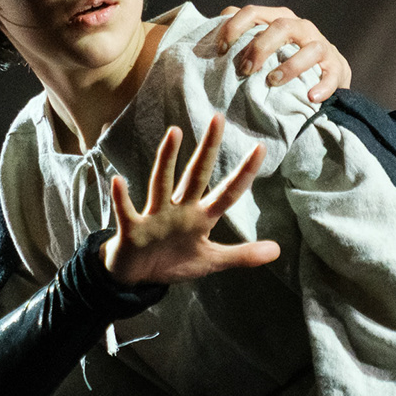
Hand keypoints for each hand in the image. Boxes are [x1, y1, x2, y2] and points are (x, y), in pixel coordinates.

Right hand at [103, 115, 280, 285]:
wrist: (136, 277)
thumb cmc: (172, 262)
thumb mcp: (210, 261)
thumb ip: (242, 255)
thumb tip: (277, 250)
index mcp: (200, 218)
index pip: (227, 193)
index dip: (243, 174)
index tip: (260, 148)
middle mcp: (179, 210)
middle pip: (196, 175)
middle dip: (207, 149)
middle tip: (218, 118)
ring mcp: (155, 216)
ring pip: (161, 184)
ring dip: (167, 159)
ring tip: (174, 132)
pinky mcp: (133, 229)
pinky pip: (127, 212)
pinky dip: (122, 198)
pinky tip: (119, 180)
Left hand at [216, 4, 352, 102]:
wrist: (324, 74)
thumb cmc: (282, 60)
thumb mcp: (261, 46)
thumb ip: (239, 40)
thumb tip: (204, 40)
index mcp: (277, 18)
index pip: (252, 13)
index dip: (234, 28)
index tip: (221, 51)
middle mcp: (300, 27)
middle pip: (280, 26)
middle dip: (260, 47)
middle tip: (245, 70)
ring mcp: (320, 45)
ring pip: (310, 48)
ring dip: (291, 66)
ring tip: (272, 82)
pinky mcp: (337, 66)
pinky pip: (332, 74)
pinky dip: (323, 85)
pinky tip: (311, 98)